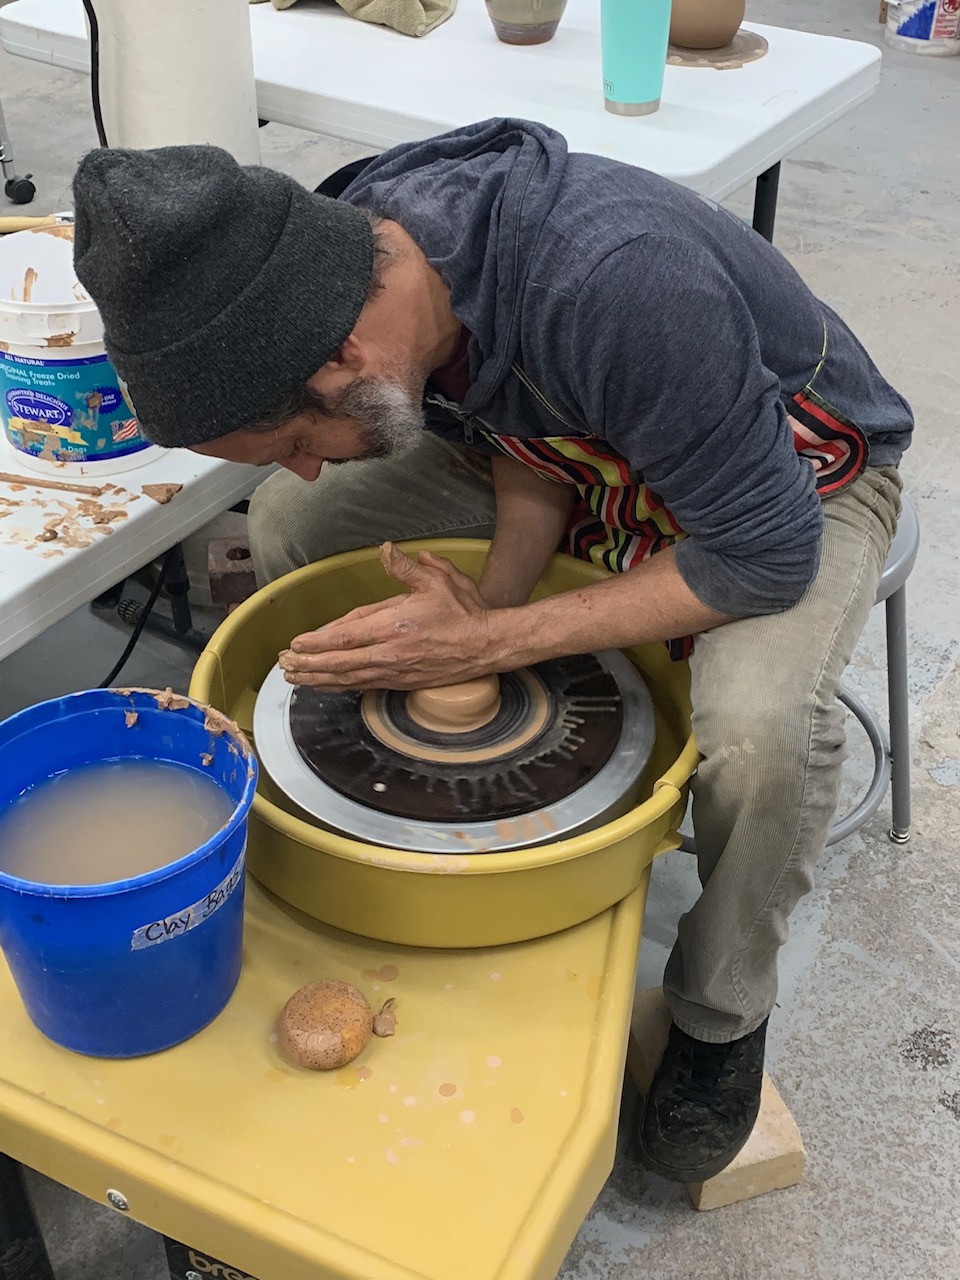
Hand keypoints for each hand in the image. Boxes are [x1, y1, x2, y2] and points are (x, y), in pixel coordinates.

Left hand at [278, 543, 501, 689]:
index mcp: (394, 625)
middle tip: (284, 665)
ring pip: (349, 678)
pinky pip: (363, 685)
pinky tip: (327, 685)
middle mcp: (390, 652)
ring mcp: (395, 671)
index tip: (296, 644)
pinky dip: (341, 686)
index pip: (346, 636)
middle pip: (340, 662)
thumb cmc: (464, 611)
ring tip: (295, 678)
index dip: (317, 642)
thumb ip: (406, 567)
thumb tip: (385, 549)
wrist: (487, 645)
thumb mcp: (438, 580)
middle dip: (309, 665)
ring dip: (319, 679)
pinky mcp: (402, 682)